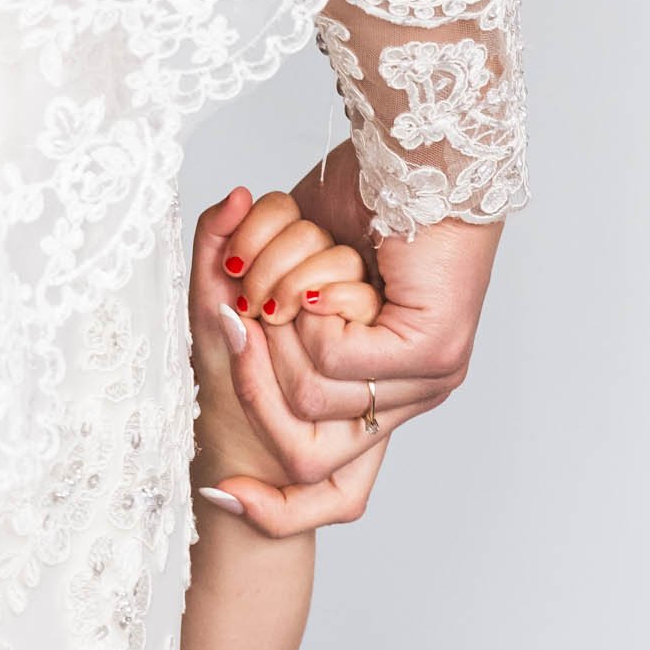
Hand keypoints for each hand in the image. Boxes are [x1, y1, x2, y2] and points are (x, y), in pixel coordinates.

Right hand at [245, 140, 503, 484]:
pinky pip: (333, 360)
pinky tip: (324, 272)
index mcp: (391, 385)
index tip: (215, 491)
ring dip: (280, 328)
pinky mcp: (432, 348)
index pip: (320, 476)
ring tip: (292, 276)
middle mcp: (418, 392)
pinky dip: (310, 309)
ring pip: (310, 398)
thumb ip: (272, 322)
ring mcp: (433, 376)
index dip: (268, 499)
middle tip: (240, 307)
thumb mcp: (297, 271)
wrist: (415, 149)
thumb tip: (226, 347)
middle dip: (252, 376)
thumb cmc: (364, 196)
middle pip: (305, 449)